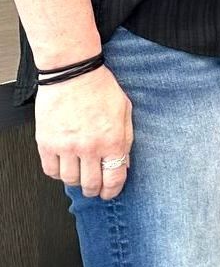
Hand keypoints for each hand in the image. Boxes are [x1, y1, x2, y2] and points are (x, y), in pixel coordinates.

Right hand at [35, 65, 132, 199]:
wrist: (73, 73)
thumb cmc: (100, 87)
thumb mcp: (125, 111)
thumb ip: (126, 140)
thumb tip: (124, 162)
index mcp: (112, 139)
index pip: (114, 178)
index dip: (113, 191)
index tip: (110, 193)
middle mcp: (89, 147)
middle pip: (91, 184)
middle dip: (95, 190)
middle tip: (96, 188)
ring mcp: (66, 147)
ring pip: (70, 181)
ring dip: (77, 182)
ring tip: (81, 175)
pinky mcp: (46, 144)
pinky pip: (50, 171)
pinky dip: (57, 173)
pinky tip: (64, 166)